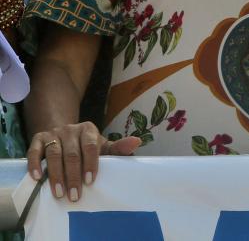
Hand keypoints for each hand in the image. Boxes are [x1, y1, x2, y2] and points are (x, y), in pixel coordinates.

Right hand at [27, 124, 141, 200]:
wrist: (63, 134)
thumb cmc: (86, 145)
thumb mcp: (102, 146)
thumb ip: (118, 148)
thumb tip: (137, 142)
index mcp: (88, 130)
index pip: (91, 146)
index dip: (90, 164)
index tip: (90, 181)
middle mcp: (70, 129)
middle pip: (72, 154)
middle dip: (73, 176)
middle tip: (74, 195)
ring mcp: (53, 134)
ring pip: (54, 154)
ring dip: (56, 175)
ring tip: (59, 193)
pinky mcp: (38, 139)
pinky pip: (34, 151)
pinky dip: (34, 164)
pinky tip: (36, 178)